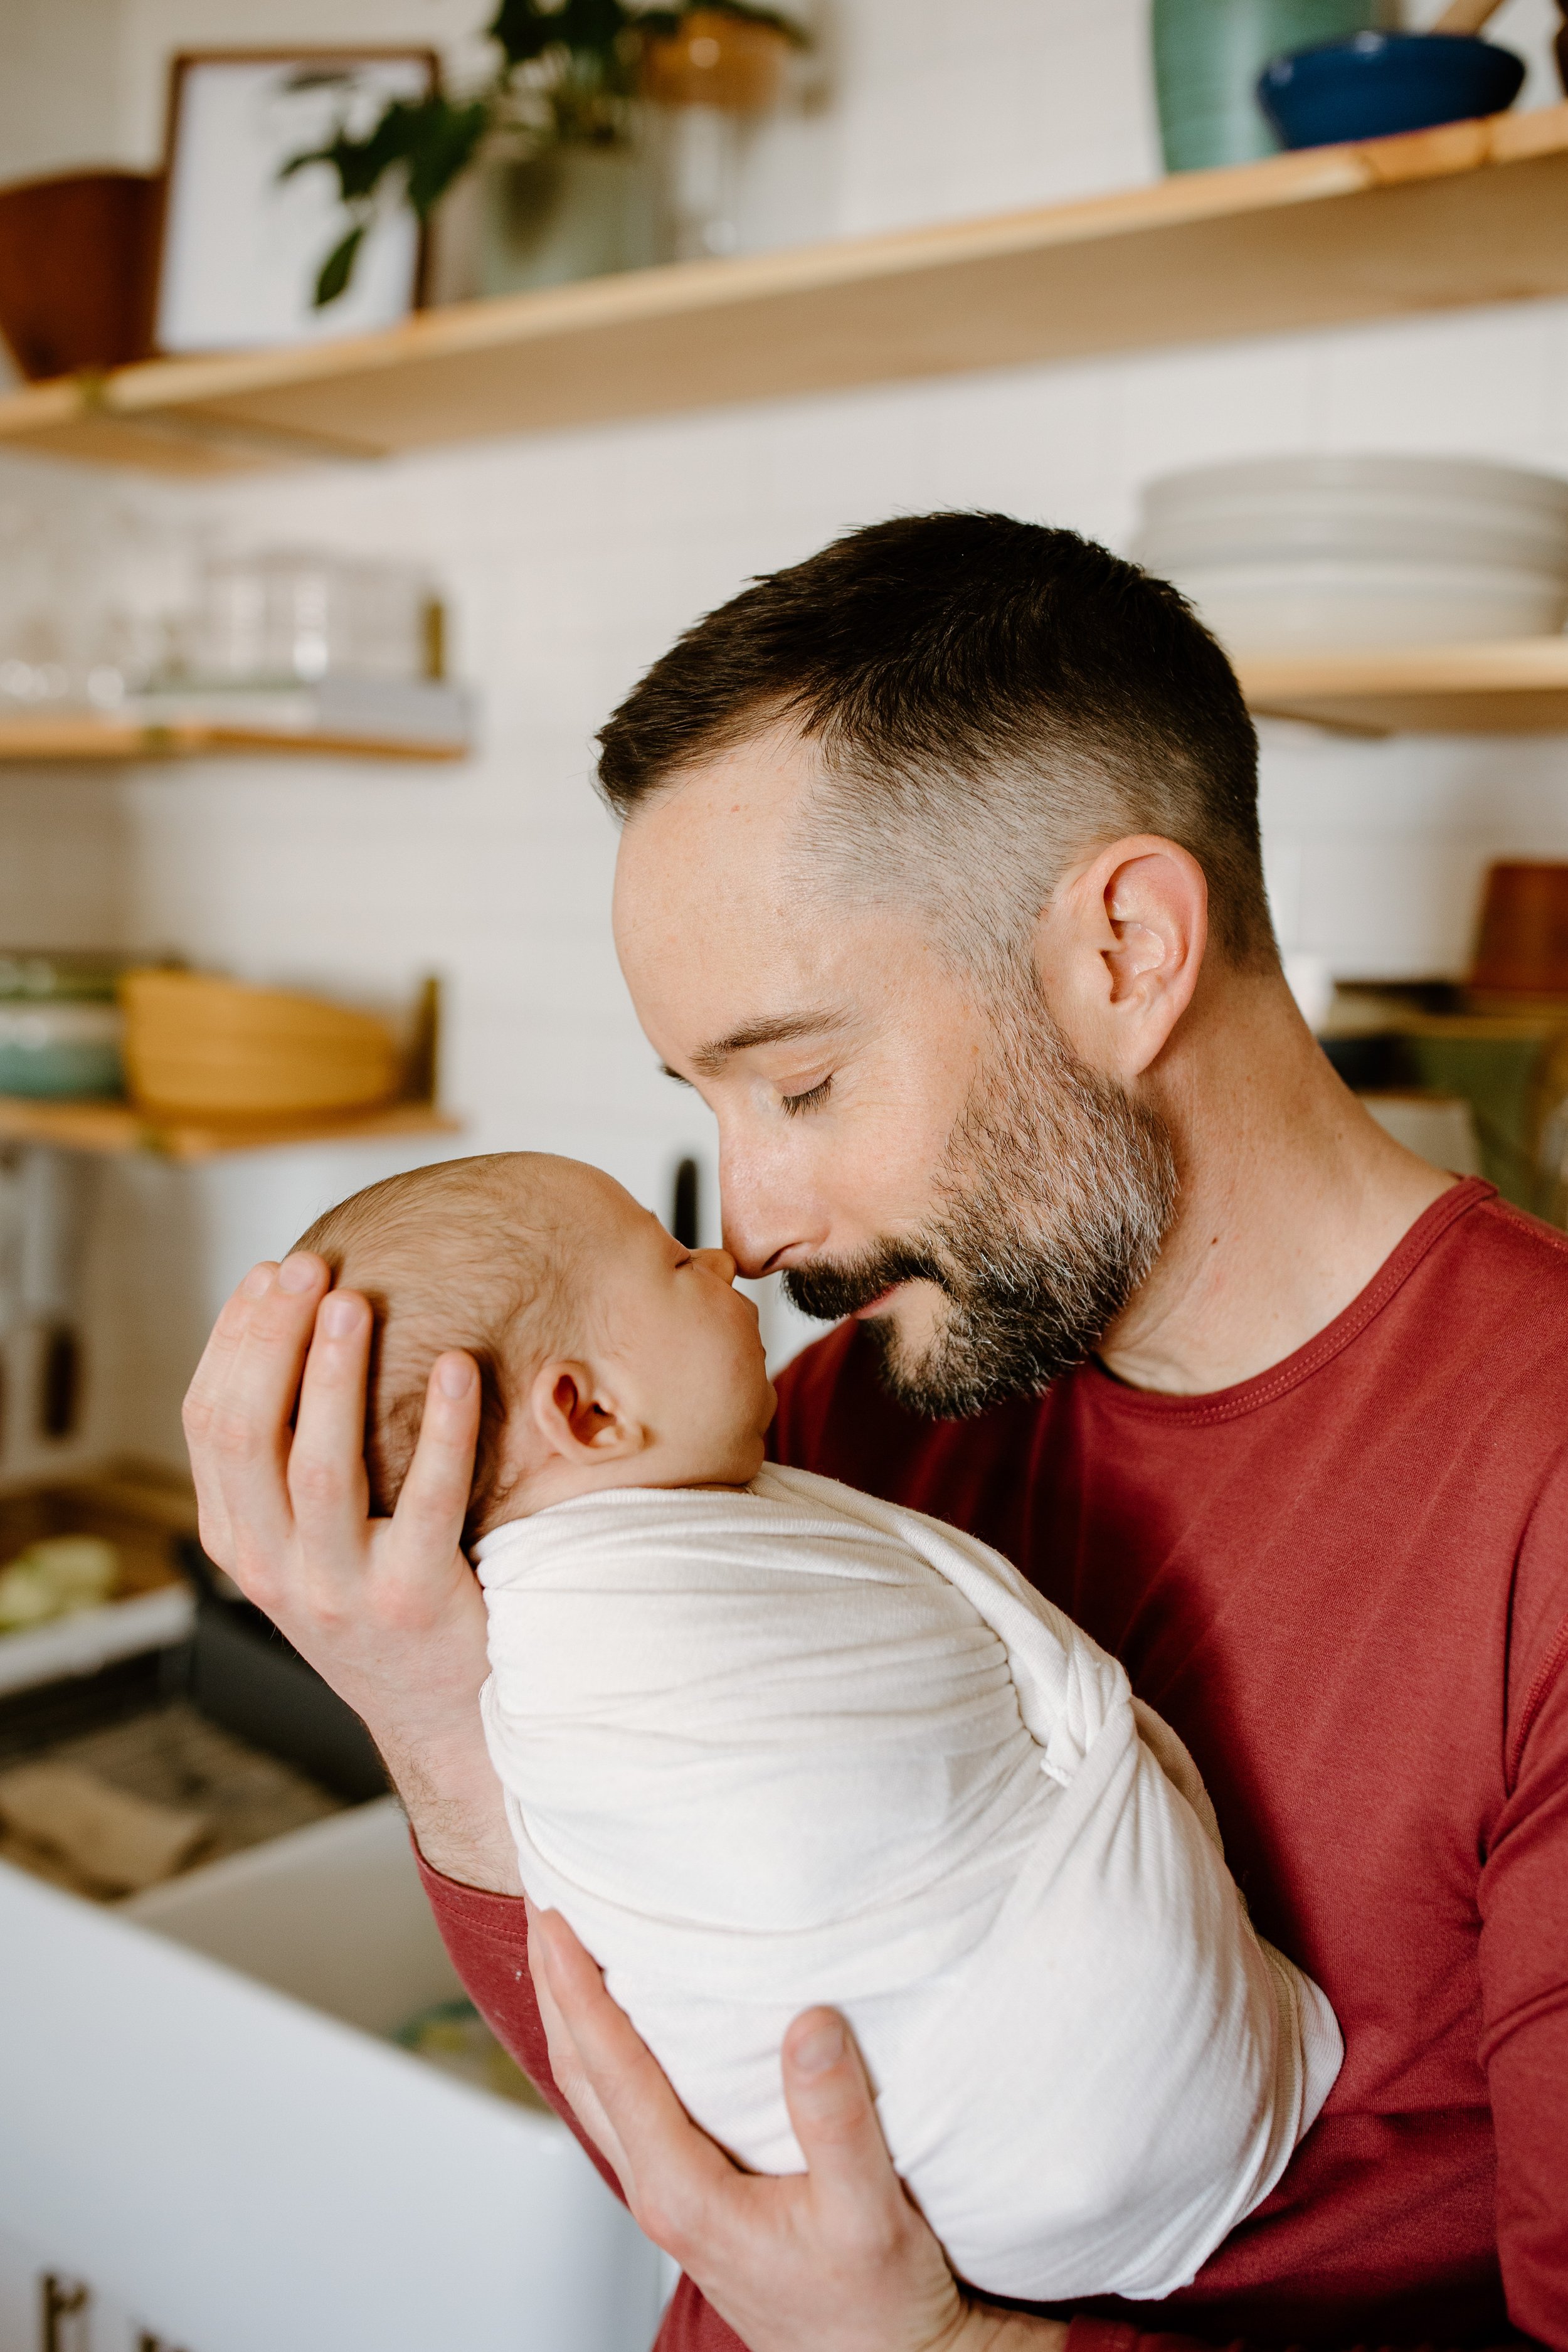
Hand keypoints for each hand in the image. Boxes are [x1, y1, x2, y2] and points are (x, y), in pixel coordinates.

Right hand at [182, 1253, 519, 1892]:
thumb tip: (295, 1331)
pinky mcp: (416, 1600)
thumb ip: (287, 1464)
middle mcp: (275, 1568)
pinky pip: (430, 1500)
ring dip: (332, 1374)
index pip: (209, 1424)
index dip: (234, 1341)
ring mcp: (340, 1589)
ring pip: (321, 1467)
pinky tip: (459, 1367)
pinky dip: (444, 1427)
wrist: (444, 1711)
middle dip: (272, 1340)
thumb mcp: (305, 1541)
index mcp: (240, 1541)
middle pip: (249, 1435)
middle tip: (308, 1267)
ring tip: (354, 1301)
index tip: (268, 1275)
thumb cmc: (380, 1600)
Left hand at [528, 1907, 1066, 2351]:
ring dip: (573, 2014)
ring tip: (566, 1942)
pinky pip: (627, 2107)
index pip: (613, 2068)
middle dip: (554, 1985)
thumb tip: (809, 2023)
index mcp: (685, 2191)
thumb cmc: (875, 2303)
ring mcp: (670, 2197)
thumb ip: (837, 2118)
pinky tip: (623, 2020)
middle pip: (582, 2073)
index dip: (578, 1988)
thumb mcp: (868, 2212)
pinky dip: (607, 2049)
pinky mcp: (691, 2195)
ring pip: (596, 2092)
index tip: (555, 1918)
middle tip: (540, 1900)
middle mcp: (660, 2193)